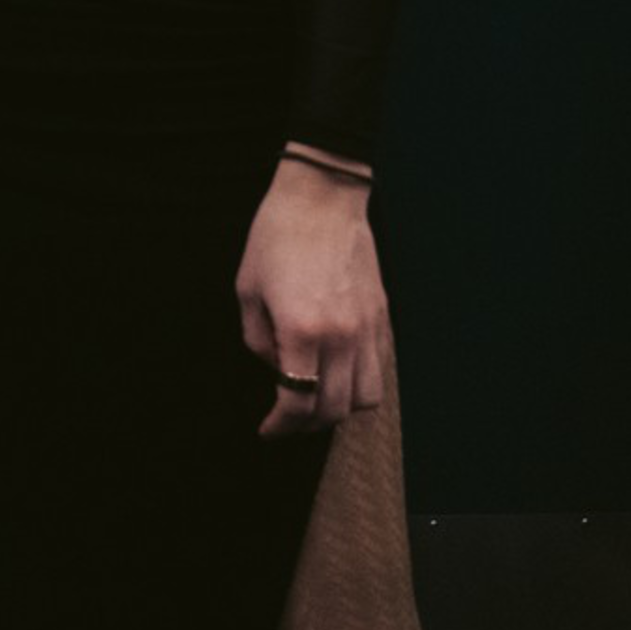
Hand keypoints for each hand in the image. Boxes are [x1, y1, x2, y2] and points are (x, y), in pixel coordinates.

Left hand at [236, 150, 387, 438]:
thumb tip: (277, 370)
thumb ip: (259, 342)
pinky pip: (379, 369)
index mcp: (302, 330)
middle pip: (333, 410)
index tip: (267, 431)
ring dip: (339, 409)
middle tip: (286, 422)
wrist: (322, 198)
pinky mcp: (382, 318)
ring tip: (315, 401)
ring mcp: (368, 328)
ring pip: (366, 398)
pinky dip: (359, 383)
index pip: (297, 403)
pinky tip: (338, 374)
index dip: (280, 427)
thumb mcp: (248, 291)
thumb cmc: (276, 238)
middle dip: (306, 426)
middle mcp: (341, 336)